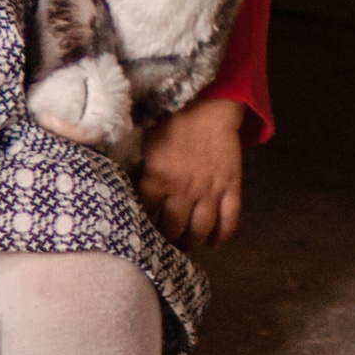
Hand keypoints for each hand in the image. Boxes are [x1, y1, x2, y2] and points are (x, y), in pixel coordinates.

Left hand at [140, 96, 244, 242]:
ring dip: (191, 242)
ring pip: (200, 229)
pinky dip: (222, 234)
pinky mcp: (231, 186)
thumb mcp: (145, 144)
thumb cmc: (172, 121)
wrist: (208, 105)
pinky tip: (214, 243)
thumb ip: (138, 169)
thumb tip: (123, 189)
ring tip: (184, 248)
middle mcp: (184, 189)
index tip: (134, 233)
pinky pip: (230, 217)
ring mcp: (210, 190)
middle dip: (165, 243)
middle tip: (160, 249)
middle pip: (172, 228)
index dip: (137, 225)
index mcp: (158, 177)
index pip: (143, 212)